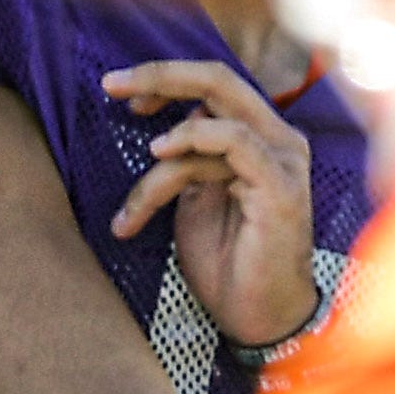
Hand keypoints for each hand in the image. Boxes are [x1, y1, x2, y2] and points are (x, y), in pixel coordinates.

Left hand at [102, 61, 318, 348]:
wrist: (255, 317)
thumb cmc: (227, 262)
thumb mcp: (195, 200)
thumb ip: (187, 161)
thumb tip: (162, 133)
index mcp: (261, 137)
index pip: (214, 84)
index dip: (165, 78)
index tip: (118, 91)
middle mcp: (278, 139)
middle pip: (218, 78)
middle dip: (158, 76)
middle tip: (110, 84)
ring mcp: (284, 160)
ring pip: (210, 117)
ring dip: (160, 157)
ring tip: (137, 204)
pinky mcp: (280, 185)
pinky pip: (233, 141)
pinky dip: (189, 142)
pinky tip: (158, 158)